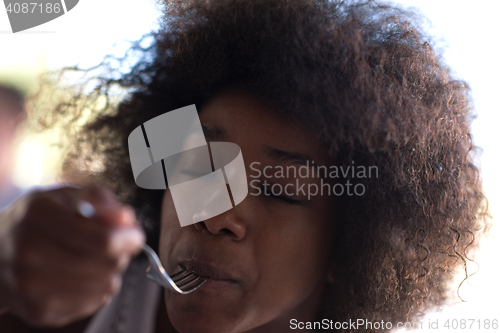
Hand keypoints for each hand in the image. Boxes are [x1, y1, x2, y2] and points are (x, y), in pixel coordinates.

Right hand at [0, 186, 144, 326]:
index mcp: (37, 214)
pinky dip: (97, 290)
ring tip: (96, 260)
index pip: (102, 239)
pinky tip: (84, 276)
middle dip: (120, 254)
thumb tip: (126, 219)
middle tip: (114, 246)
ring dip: (110, 272)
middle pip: (105, 264)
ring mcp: (29, 286)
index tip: (136, 235)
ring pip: (103, 286)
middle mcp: (28, 251)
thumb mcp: (66, 196)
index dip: (128, 238)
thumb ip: (100, 201)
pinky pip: (92, 304)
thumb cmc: (40, 220)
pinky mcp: (37, 311)